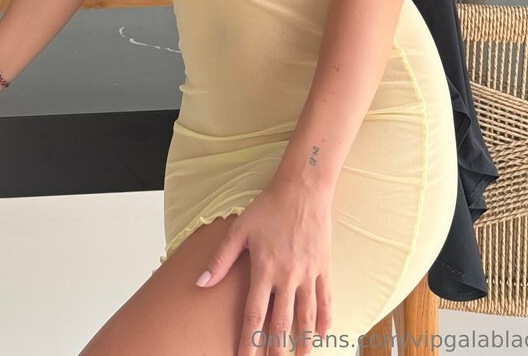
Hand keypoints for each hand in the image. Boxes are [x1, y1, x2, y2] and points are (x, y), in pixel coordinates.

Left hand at [194, 179, 333, 355]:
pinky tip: (322, 333)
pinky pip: (326, 298)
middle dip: (277, 349)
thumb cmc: (268, 207)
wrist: (302, 188)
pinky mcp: (323, 266)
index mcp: (264, 269)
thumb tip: (201, 284)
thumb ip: (220, 259)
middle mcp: (287, 276)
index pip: (254, 314)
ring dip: (303, 340)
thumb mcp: (239, 229)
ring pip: (307, 315)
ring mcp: (308, 272)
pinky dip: (325, 318)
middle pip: (282, 322)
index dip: (249, 341)